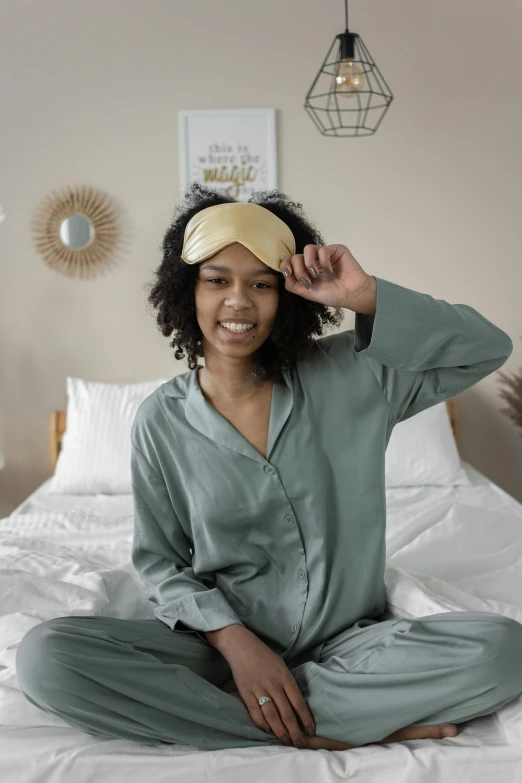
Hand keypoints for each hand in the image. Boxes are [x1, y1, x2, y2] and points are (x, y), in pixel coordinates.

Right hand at [224, 629, 314, 747]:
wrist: (242, 646)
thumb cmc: (264, 656)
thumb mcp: (282, 666)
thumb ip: (288, 684)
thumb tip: (297, 705)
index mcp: (285, 677)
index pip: (299, 703)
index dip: (305, 719)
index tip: (310, 731)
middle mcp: (274, 684)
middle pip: (287, 713)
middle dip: (295, 731)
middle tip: (299, 743)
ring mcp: (259, 689)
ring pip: (272, 716)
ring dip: (280, 731)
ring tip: (285, 741)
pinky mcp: (246, 692)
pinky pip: (255, 712)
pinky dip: (262, 723)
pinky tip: (267, 731)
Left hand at [280, 243, 371, 309]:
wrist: (351, 294)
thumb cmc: (332, 294)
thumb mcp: (308, 293)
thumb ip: (294, 285)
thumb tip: (284, 275)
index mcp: (305, 271)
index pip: (290, 262)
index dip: (285, 265)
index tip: (288, 273)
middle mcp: (313, 261)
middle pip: (296, 256)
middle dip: (298, 270)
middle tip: (308, 282)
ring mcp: (324, 255)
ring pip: (308, 249)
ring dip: (309, 263)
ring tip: (316, 274)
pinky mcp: (335, 250)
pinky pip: (323, 249)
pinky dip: (324, 262)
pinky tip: (330, 272)